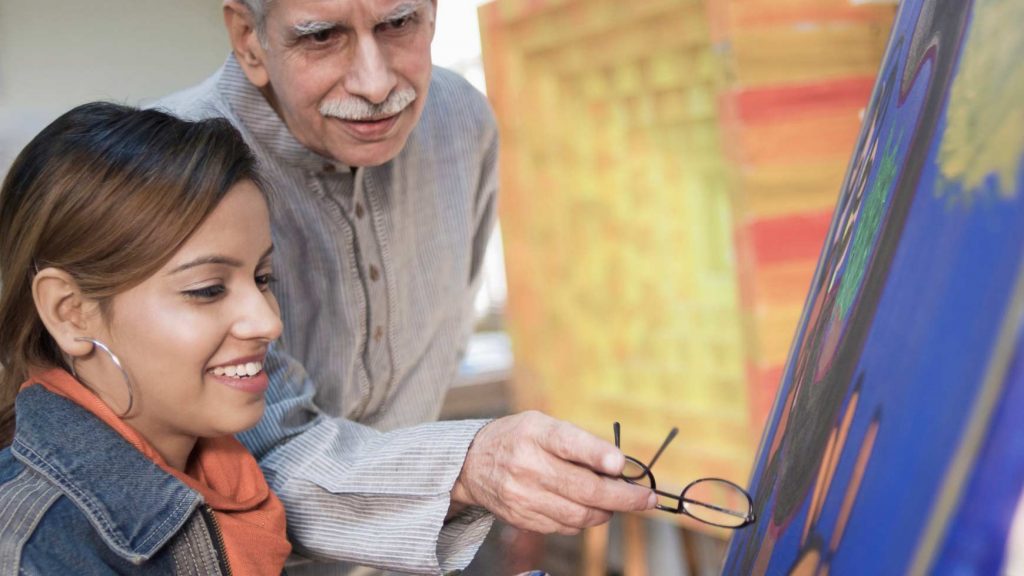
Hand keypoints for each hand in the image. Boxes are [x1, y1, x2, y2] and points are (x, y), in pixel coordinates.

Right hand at [450, 411, 656, 533]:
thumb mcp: (543, 424)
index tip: (621, 464)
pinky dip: (583, 521)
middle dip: (623, 497)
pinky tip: (588, 509)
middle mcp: (527, 465)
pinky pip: (564, 527)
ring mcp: (523, 495)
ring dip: (606, 512)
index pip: (569, 444)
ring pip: (579, 514)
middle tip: (646, 499)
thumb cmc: (518, 438)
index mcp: (536, 434)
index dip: (597, 455)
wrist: (471, 463)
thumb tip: (620, 467)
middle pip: (584, 488)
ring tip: (616, 504)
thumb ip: (579, 442)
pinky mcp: (522, 518)